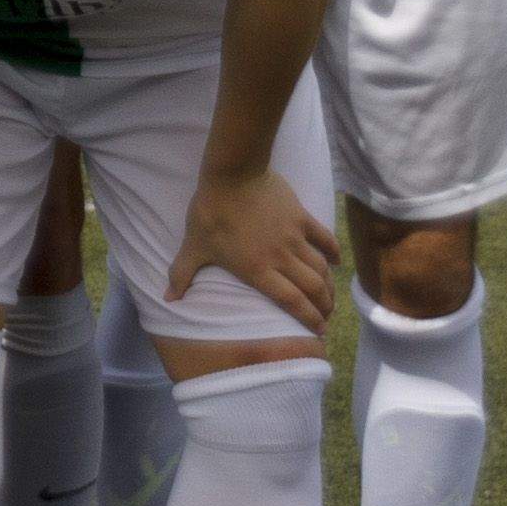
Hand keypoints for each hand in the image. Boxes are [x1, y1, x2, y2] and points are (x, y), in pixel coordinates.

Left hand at [168, 166, 337, 333]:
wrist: (232, 174)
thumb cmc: (210, 212)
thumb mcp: (193, 246)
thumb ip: (182, 274)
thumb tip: (168, 298)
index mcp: (257, 270)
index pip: (291, 301)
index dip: (308, 319)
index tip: (319, 331)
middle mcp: (281, 258)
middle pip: (312, 288)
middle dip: (324, 306)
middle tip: (327, 315)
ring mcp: (294, 237)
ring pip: (320, 267)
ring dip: (329, 284)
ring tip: (331, 295)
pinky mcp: (301, 217)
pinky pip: (324, 237)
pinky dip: (334, 251)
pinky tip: (338, 261)